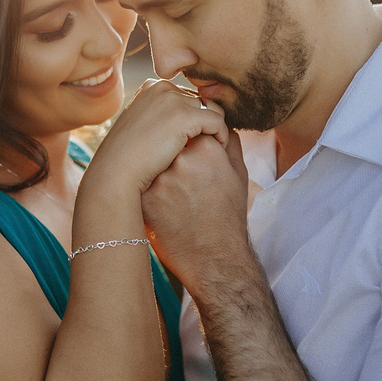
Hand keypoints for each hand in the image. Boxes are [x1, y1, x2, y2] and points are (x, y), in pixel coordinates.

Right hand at [87, 79, 228, 197]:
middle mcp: (162, 87)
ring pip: (212, 109)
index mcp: (151, 87)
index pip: (186, 97)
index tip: (196, 140)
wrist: (116, 173)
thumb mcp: (142, 131)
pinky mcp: (184, 115)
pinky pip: (217, 121)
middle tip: (210, 146)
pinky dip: (221, 136)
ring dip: (215, 129)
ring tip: (214, 150)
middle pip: (201, 101)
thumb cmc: (127, 160)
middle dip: (205, 123)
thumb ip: (160, 120)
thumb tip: (184, 126)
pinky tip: (217, 152)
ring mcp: (172, 99)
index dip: (194, 119)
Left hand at [141, 127, 251, 294]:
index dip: (194, 144)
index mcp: (208, 150)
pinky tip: (165, 204)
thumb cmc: (229, 216)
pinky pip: (143, 178)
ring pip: (155, 159)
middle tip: (187, 180)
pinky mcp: (145, 196)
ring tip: (177, 194)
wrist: (214, 258)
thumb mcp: (238, 175)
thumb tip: (217, 121)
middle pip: (171, 142)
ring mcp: (161, 179)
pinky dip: (149, 186)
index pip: (193, 128)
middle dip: (175, 154)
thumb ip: (229, 142)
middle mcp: (182, 161)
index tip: (198, 163)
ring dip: (160, 168)